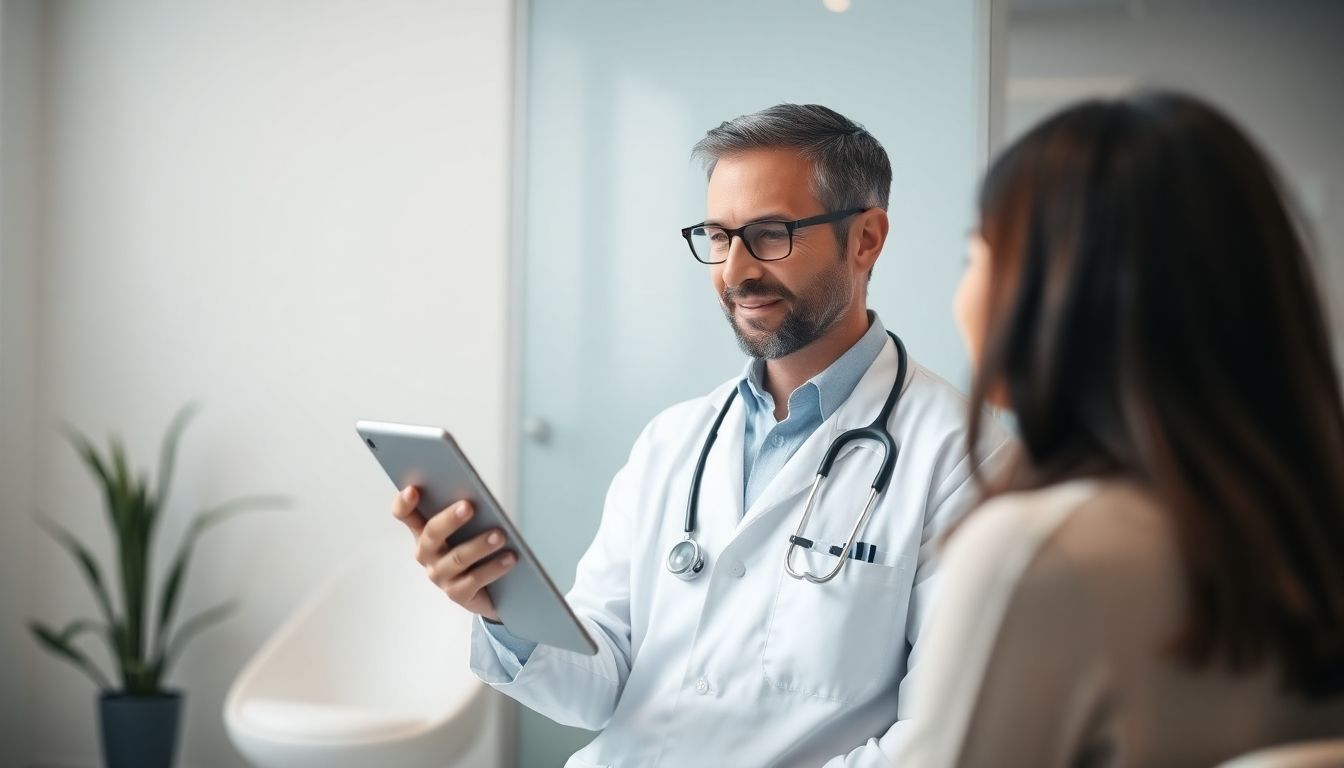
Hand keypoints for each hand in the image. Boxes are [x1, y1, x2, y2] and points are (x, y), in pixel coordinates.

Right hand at [391, 486, 516, 621]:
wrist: (490, 590)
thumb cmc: (476, 550)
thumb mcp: (468, 529)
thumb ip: (466, 513)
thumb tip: (480, 497)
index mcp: (425, 532)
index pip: (405, 515)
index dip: (404, 503)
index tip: (413, 490)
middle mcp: (428, 554)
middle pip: (432, 534)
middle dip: (450, 519)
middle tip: (469, 506)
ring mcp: (440, 575)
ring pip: (457, 558)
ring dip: (480, 545)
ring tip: (500, 535)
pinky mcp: (457, 594)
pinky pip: (474, 580)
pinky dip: (494, 567)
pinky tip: (509, 558)